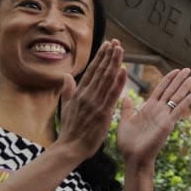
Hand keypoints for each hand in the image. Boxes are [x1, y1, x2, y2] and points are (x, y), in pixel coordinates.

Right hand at [54, 40, 127, 160]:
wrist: (70, 148)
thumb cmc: (70, 129)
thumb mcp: (66, 107)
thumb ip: (67, 91)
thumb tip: (66, 76)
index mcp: (79, 93)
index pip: (91, 71)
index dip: (100, 57)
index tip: (107, 45)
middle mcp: (87, 95)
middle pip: (100, 71)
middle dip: (108, 55)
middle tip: (116, 42)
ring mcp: (95, 103)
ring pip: (106, 79)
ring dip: (114, 63)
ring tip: (120, 49)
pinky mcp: (103, 113)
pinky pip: (112, 95)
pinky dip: (118, 82)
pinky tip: (124, 71)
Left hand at [115, 67, 190, 168]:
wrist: (133, 158)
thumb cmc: (128, 144)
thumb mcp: (125, 122)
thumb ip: (127, 109)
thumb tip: (126, 96)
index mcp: (148, 108)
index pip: (160, 90)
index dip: (167, 79)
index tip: (175, 70)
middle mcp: (158, 111)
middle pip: (171, 91)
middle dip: (179, 80)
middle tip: (188, 69)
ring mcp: (164, 117)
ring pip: (176, 98)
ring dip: (184, 87)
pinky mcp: (167, 124)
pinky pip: (178, 111)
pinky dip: (186, 102)